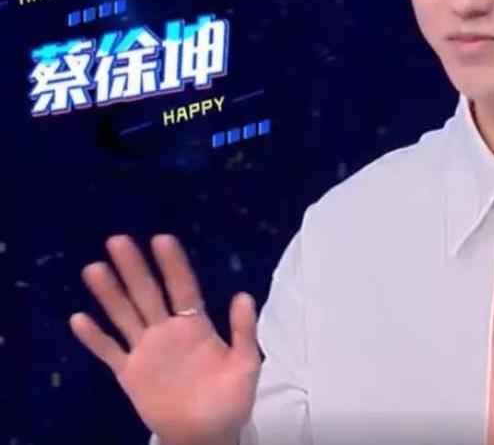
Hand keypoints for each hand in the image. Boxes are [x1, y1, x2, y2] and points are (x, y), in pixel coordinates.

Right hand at [70, 235, 260, 444]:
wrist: (207, 436)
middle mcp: (167, 330)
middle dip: (134, 268)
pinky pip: (109, 352)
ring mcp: (146, 350)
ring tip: (94, 268)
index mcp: (196, 325)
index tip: (161, 239)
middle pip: (148, 293)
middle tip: (118, 240)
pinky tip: (78, 318)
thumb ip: (243, 331)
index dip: (173, 265)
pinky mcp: (129, 374)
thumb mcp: (244, 365)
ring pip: (125, 315)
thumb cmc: (230, 398)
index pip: (183, 287)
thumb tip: (243, 294)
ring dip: (110, 293)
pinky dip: (94, 338)